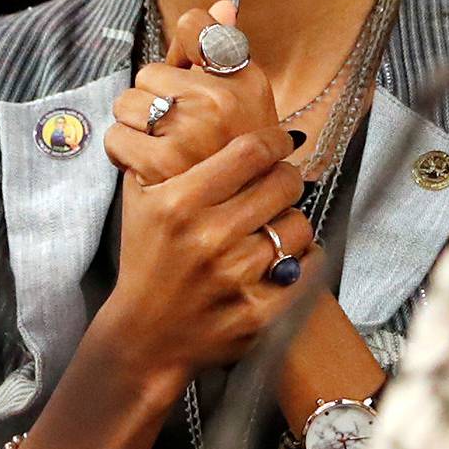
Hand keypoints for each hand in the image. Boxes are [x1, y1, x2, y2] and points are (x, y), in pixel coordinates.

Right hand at [95, 123, 316, 392]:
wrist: (146, 336)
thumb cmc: (147, 261)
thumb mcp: (141, 201)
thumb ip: (167, 155)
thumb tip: (201, 111)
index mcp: (180, 203)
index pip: (251, 151)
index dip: (275, 141)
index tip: (281, 142)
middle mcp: (209, 238)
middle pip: (283, 183)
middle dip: (286, 178)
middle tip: (278, 183)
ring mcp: (236, 277)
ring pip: (298, 224)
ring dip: (290, 221)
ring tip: (271, 226)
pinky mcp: (259, 312)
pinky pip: (306, 266)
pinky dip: (302, 259)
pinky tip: (282, 258)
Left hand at [106, 0, 284, 185]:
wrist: (234, 223)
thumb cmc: (231, 157)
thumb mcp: (239, 104)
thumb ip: (220, 52)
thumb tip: (220, 4)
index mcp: (248, 81)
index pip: (194, 27)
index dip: (182, 59)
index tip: (192, 89)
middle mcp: (225, 100)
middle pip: (150, 72)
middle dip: (156, 101)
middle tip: (181, 136)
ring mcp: (195, 130)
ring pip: (128, 103)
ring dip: (138, 129)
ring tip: (165, 154)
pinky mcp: (165, 161)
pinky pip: (117, 137)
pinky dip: (124, 155)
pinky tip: (149, 169)